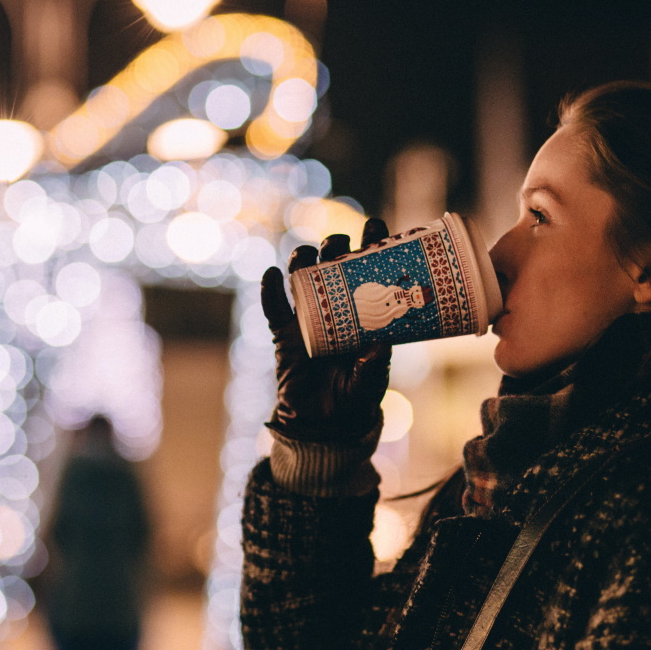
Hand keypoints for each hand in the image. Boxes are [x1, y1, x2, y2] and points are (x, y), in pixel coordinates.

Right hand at [261, 218, 391, 441]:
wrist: (324, 425)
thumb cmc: (354, 398)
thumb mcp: (370, 382)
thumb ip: (374, 365)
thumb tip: (380, 343)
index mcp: (362, 313)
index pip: (368, 272)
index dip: (370, 246)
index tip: (376, 226)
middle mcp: (335, 309)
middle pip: (332, 267)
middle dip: (335, 247)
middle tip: (340, 244)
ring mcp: (307, 319)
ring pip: (302, 279)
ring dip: (303, 261)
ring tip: (306, 254)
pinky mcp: (284, 335)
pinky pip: (274, 309)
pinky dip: (270, 291)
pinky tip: (271, 275)